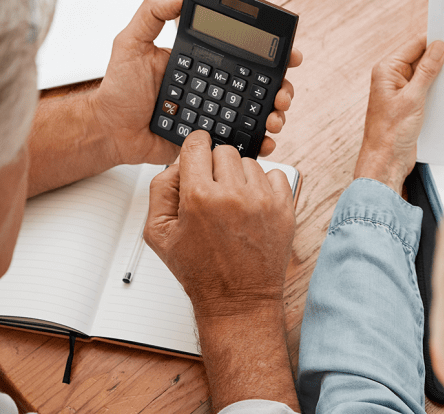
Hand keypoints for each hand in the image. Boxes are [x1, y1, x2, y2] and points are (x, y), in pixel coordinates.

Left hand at [89, 0, 303, 164]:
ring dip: (274, 115)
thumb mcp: (130, 43)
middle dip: (281, 88)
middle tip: (283, 93)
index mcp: (201, 63)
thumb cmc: (117, 90)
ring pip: (255, 113)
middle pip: (259, 86)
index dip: (269, 55)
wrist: (109, 131)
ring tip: (274, 118)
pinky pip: (238, 141)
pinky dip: (257, 142)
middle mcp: (212, 87)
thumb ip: (151, 15)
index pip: (242, 55)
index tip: (288, 56)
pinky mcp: (208, 140)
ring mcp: (212, 114)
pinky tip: (263, 141)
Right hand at [143, 136, 298, 410]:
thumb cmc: (200, 271)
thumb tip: (178, 163)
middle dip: (215, 166)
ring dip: (240, 177)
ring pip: (249, 163)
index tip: (197, 157)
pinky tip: (252, 207)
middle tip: (212, 191)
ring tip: (233, 205)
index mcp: (200, 196)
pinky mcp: (284, 208)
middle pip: (224, 151)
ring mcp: (262, 200)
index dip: (194, 149)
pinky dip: (263, 186)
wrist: (238, 299)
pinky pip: (275, 175)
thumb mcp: (159, 233)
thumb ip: (161, 189)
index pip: (197, 144)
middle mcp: (233, 194)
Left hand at [353, 37, 443, 192]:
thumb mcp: (413, 98)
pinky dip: (438, 87)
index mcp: (387, 70)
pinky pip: (426, 89)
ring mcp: (401, 91)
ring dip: (441, 73)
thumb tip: (438, 47)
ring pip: (426, 74)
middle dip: (440, 56)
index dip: (434, 40)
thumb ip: (427, 71)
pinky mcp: (409, 104)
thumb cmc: (391, 133)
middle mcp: (393, 77)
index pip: (414, 45)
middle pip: (421, 58)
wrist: (386, 161)